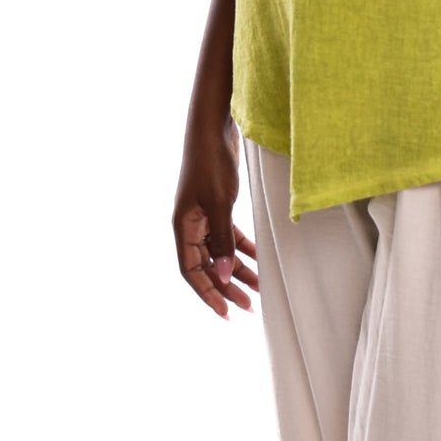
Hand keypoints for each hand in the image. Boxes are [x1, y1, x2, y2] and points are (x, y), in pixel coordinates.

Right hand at [173, 122, 259, 316]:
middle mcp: (189, 225)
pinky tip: (258, 259)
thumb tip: (224, 274)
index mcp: (182, 227)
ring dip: (237, 271)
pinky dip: (242, 249)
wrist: (213, 129)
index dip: (207, 293)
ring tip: (257, 290)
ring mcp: (202, 217)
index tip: (225, 311)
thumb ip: (223, 240)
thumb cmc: (211, 162)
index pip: (191, 270)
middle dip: (226, 288)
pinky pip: (228, 237)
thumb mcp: (219, 204)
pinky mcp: (216, 208)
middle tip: (247, 306)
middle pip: (206, 266)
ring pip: (219, 253)